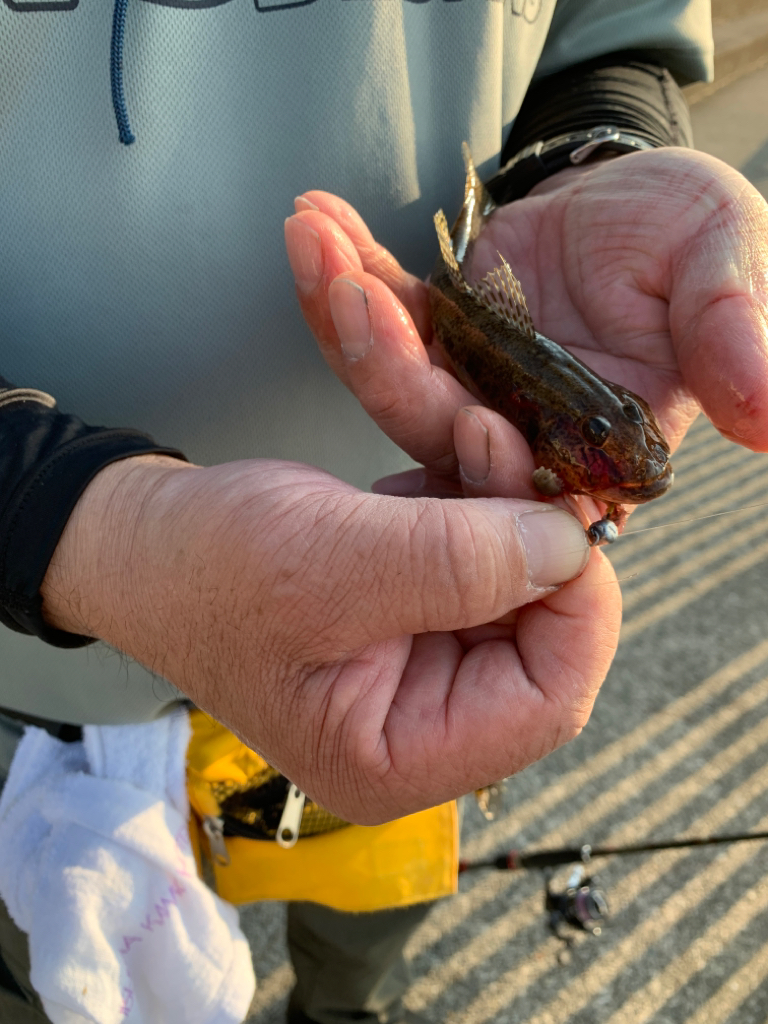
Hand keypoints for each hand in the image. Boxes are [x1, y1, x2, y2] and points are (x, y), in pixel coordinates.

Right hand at [41, 452, 610, 824]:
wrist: (140, 537)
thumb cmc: (207, 566)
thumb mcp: (332, 564)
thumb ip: (459, 564)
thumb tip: (572, 546)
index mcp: (398, 756)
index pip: (548, 701)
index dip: (580, 607)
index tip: (565, 511)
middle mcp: (422, 723)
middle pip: (542, 635)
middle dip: (537, 533)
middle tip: (511, 444)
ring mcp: (419, 662)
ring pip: (518, 581)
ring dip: (507, 499)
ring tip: (471, 428)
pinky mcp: (412, 607)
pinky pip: (480, 552)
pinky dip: (476, 494)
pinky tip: (450, 448)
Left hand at [286, 147, 767, 509]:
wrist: (636, 193)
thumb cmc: (691, 234)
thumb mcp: (725, 270)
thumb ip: (735, 336)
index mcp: (596, 443)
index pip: (540, 483)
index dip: (501, 466)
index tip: (473, 419)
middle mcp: (523, 430)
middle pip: (442, 430)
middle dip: (389, 368)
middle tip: (353, 298)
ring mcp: (471, 385)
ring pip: (395, 375)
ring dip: (347, 314)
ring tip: (315, 240)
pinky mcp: (438, 336)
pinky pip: (385, 312)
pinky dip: (348, 270)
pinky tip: (318, 223)